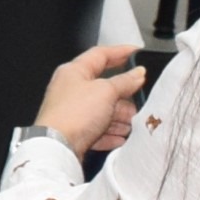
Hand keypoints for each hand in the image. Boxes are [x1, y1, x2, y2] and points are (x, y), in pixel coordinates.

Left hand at [31, 44, 145, 156]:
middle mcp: (70, 89)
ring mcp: (72, 112)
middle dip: (124, 94)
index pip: (99, 55)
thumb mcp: (105, 91)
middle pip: (103, 86)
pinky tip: (122, 138)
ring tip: (134, 123)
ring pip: (102, 110)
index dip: (119, 51)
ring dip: (120, 117)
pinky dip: (110, 133)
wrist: (58, 147)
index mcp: (74, 71)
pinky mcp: (74, 132)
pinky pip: (97, 130)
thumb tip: (138, 73)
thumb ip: (124, 81)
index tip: (137, 52)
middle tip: (142, 99)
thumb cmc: (75, 113)